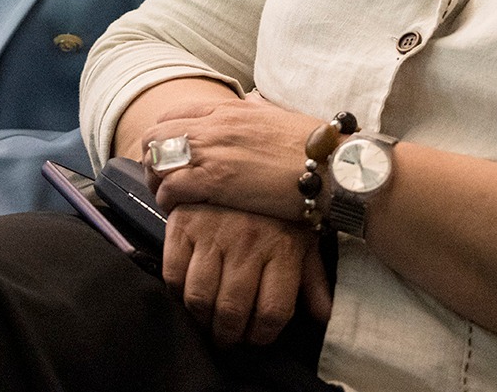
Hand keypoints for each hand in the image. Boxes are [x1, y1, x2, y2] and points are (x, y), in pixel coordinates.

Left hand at [143, 93, 323, 221]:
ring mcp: (212, 152)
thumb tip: (253, 100)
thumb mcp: (279, 115)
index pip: (174, 114)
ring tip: (165, 196)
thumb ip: (259, 108)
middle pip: (156, 135)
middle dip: (153, 157)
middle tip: (162, 178)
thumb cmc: (313, 146)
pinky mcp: (215, 181)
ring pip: (157, 160)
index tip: (170, 155)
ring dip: (156, 179)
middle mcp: (214, 125)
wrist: (331, 167)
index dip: (165, 136)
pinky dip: (166, 199)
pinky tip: (175, 209)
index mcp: (229, 109)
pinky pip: (171, 187)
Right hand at [163, 204, 330, 346]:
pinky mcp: (183, 223)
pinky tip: (188, 292)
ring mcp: (213, 232)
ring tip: (206, 321)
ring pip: (200, 297)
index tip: (256, 337)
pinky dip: (177, 292)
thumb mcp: (302, 238)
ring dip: (202, 319)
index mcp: (282, 248)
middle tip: (227, 338)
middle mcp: (248, 242)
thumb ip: (312, 279)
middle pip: (233, 310)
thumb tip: (323, 316)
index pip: (273, 312)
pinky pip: (173, 273)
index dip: (263, 335)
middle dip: (229, 335)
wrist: (239, 158)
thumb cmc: (275, 209)